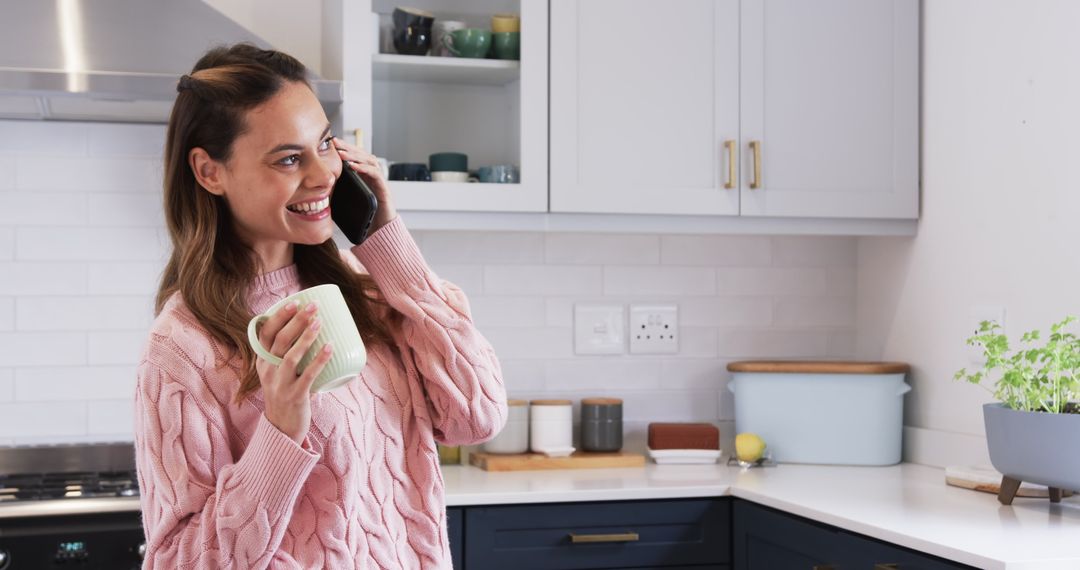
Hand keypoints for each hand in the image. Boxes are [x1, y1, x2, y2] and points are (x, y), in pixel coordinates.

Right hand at [254, 301, 333, 443]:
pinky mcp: (294, 396)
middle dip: (296, 320)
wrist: (282, 427)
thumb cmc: (285, 392)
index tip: (294, 302)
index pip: (265, 334)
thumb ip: (286, 352)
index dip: (279, 317)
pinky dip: (319, 361)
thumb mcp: (277, 372)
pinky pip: (307, 376)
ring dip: (305, 337)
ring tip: (319, 322)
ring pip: (290, 356)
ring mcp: (280, 384)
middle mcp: (268, 371)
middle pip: (279, 341)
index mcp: (262, 362)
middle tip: (313, 306)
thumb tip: (310, 326)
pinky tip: (330, 348)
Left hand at [332, 137, 397, 234]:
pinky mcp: (384, 189)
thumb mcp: (346, 204)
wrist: (380, 233)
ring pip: (369, 161)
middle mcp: (373, 177)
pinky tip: (353, 166)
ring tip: (342, 153)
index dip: (345, 150)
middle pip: (362, 156)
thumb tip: (317, 194)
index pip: (355, 158)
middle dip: (349, 148)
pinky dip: (364, 168)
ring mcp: (379, 182)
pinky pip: (375, 174)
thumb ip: (337, 196)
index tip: (331, 144)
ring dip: (355, 155)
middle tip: (335, 142)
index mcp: (364, 178)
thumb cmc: (364, 219)